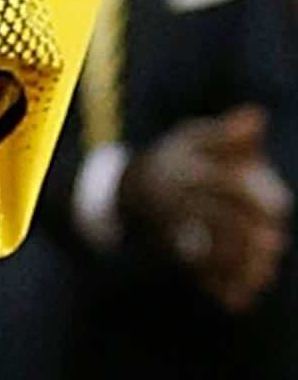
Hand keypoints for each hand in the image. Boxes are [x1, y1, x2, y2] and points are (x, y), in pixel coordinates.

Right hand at [127, 109, 292, 309]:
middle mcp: (174, 197)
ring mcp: (170, 228)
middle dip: (246, 232)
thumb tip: (259, 116)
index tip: (282, 204)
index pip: (219, 179)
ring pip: (204, 251)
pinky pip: (195, 276)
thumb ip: (230, 133)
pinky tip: (242, 299)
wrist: (132, 192)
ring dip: (237, 263)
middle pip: (212, 217)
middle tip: (277, 242)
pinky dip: (218, 289)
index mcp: (184, 165)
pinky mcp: (173, 255)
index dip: (251, 192)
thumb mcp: (195, 138)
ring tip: (267, 271)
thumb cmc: (178, 160)